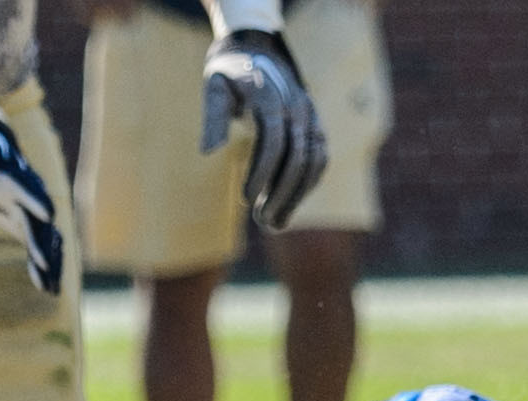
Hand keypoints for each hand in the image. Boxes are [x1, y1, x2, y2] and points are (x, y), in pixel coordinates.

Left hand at [0, 116, 65, 293]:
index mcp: (15, 180)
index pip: (28, 191)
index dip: (36, 203)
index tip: (47, 216)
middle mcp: (31, 199)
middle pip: (41, 224)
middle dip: (44, 246)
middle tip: (46, 265)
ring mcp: (32, 215)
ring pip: (47, 242)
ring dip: (52, 265)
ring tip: (53, 289)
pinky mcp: (28, 227)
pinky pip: (38, 249)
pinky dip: (44, 269)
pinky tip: (48, 290)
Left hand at [202, 29, 328, 230]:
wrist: (259, 49)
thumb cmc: (231, 73)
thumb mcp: (215, 87)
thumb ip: (213, 118)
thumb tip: (208, 153)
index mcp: (271, 96)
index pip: (273, 141)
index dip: (262, 174)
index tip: (245, 201)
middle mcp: (297, 106)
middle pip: (298, 157)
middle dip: (281, 193)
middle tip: (262, 223)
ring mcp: (311, 116)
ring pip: (314, 162)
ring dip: (297, 196)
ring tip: (276, 224)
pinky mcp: (317, 126)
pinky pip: (319, 159)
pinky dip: (307, 185)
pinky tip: (288, 205)